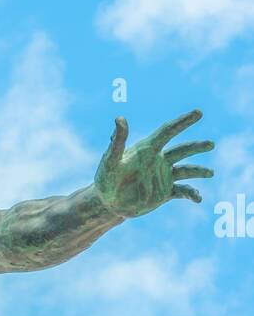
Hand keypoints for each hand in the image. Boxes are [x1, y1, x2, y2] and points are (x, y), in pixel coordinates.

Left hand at [94, 111, 213, 219]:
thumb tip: (120, 118)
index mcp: (147, 150)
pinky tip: (198, 198)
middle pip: (182, 150)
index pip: (168, 132)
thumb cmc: (105, 179)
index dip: (183, 122)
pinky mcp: (165, 193)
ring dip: (199, 171)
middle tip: (211, 144)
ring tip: (211, 173)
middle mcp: (158, 161)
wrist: (107, 203)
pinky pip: (182, 191)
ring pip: (186, 170)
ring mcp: (163, 177)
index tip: (198, 112)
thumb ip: (117, 141)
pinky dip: (192, 193)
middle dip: (197, 146)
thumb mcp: (110, 160)